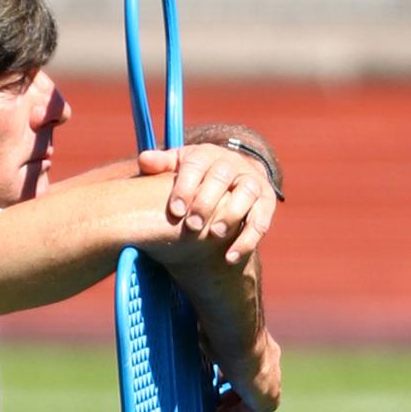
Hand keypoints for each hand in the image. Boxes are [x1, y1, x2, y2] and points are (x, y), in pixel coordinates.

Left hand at [138, 144, 276, 262]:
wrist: (232, 176)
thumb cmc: (195, 176)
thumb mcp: (178, 167)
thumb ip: (161, 164)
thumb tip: (144, 160)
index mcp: (206, 154)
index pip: (196, 164)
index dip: (186, 186)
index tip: (175, 211)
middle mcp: (232, 163)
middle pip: (222, 176)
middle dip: (207, 201)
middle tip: (192, 225)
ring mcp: (251, 181)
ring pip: (247, 192)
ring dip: (231, 214)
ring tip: (215, 235)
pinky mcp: (266, 201)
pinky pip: (262, 219)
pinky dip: (248, 239)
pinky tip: (230, 257)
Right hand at [211, 330, 281, 411]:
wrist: (239, 331)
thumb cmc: (225, 328)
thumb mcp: (220, 336)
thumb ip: (216, 343)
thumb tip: (202, 342)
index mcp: (264, 348)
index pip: (254, 368)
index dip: (236, 379)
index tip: (221, 386)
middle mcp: (272, 364)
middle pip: (256, 386)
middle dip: (237, 396)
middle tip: (220, 402)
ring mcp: (272, 382)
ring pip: (256, 401)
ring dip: (237, 407)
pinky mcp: (267, 397)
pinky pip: (251, 411)